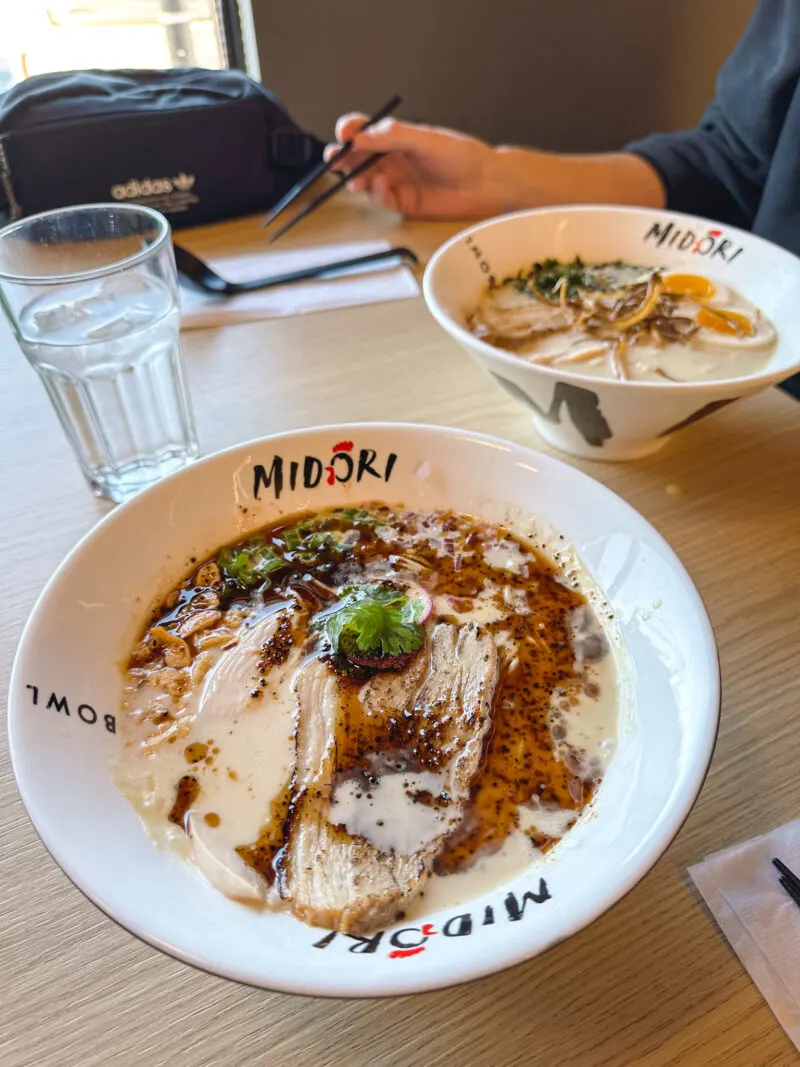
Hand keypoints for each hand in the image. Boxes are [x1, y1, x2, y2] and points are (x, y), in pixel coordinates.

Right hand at [324, 114, 507, 219]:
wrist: (485, 183)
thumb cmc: (461, 155)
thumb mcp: (425, 138)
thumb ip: (392, 136)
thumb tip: (360, 136)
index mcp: (396, 137)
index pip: (364, 131)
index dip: (350, 130)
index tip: (343, 133)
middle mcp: (393, 158)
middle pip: (358, 157)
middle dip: (343, 157)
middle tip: (333, 159)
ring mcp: (397, 181)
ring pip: (365, 180)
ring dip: (356, 178)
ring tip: (356, 179)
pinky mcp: (404, 202)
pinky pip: (382, 199)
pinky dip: (377, 195)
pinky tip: (380, 187)